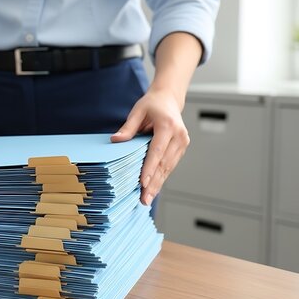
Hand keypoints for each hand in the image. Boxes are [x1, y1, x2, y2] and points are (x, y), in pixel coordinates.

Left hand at [111, 88, 189, 205]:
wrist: (169, 99)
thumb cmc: (151, 105)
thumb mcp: (137, 111)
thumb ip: (128, 128)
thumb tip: (115, 140)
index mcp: (168, 125)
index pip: (157, 151)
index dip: (149, 169)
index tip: (142, 183)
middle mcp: (179, 135)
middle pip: (164, 164)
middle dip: (153, 183)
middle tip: (144, 199)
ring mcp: (182, 142)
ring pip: (168, 168)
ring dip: (158, 184)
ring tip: (148, 198)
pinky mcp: (182, 147)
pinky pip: (170, 165)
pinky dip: (162, 177)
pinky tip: (154, 188)